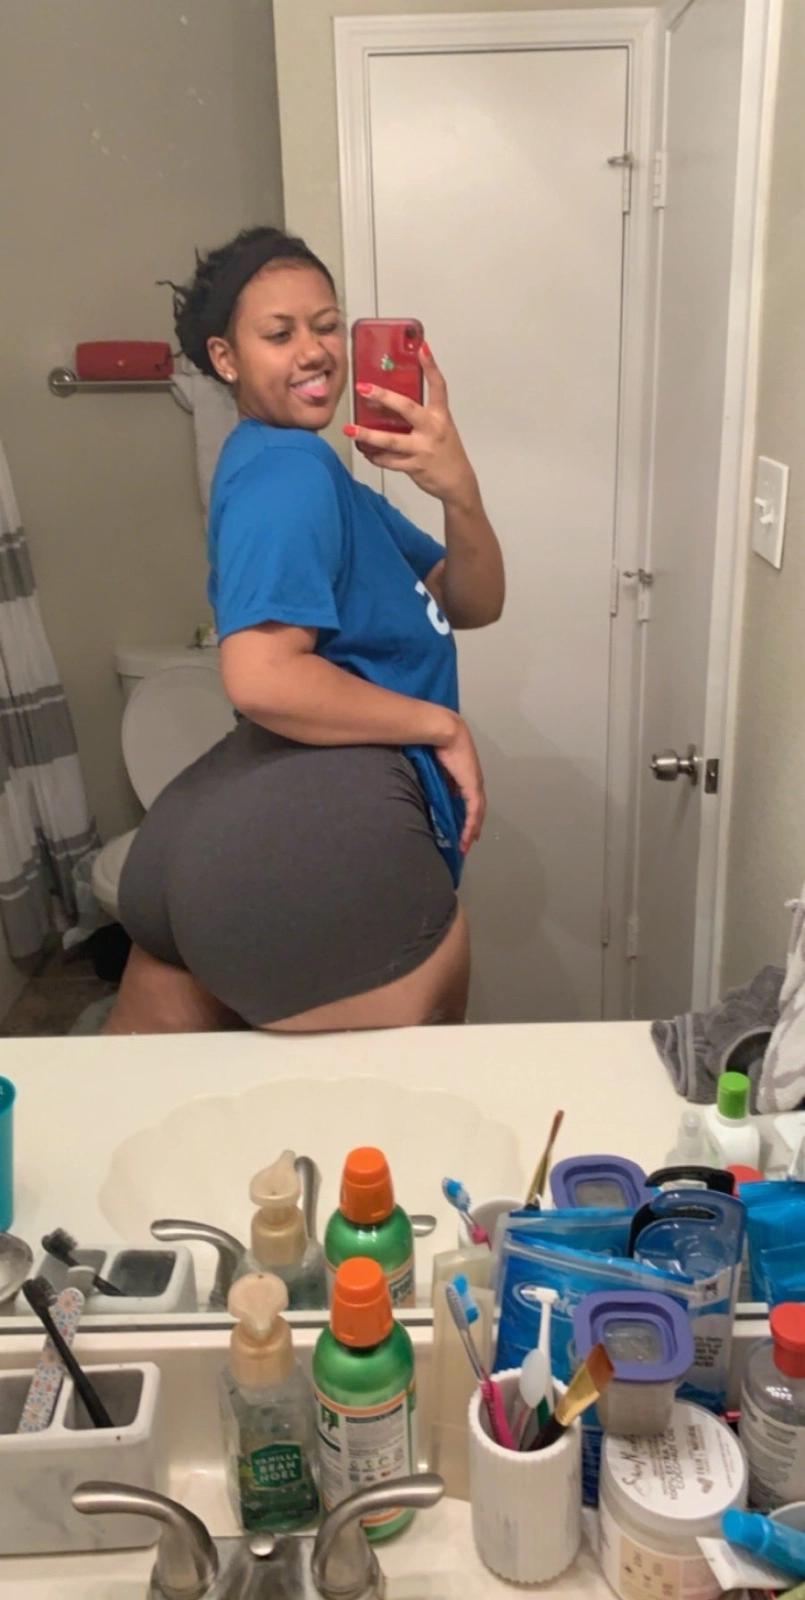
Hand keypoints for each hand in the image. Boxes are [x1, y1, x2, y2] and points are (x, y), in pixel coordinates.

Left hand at [344, 343, 478, 507]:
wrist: (458, 482)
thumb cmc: (446, 451)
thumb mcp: (440, 427)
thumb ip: (421, 415)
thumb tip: (392, 402)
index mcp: (440, 416)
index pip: (438, 386)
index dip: (431, 366)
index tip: (422, 347)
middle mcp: (433, 429)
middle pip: (407, 408)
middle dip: (383, 397)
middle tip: (363, 388)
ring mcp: (423, 448)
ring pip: (391, 440)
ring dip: (368, 435)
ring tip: (349, 429)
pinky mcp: (415, 466)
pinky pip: (389, 461)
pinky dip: (375, 456)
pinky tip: (366, 451)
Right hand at [433, 715, 485, 853]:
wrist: (444, 732)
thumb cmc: (438, 743)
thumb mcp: (437, 766)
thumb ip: (440, 780)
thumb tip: (436, 791)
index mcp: (467, 776)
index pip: (471, 799)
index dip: (469, 814)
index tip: (465, 827)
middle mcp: (474, 781)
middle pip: (477, 810)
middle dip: (473, 826)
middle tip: (468, 841)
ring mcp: (475, 784)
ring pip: (477, 813)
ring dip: (472, 830)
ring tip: (466, 844)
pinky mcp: (472, 786)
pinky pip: (474, 811)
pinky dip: (471, 825)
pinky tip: (467, 835)